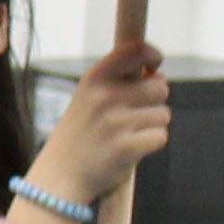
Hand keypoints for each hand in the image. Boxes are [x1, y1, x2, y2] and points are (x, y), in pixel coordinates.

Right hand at [25, 40, 169, 213]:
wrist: (60, 173)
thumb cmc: (80, 132)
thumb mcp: (89, 97)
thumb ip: (121, 81)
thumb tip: (158, 74)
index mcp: (95, 78)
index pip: (136, 50)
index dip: (153, 55)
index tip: (153, 67)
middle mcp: (105, 96)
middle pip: (160, 86)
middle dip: (154, 100)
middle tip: (134, 113)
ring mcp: (116, 123)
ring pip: (163, 114)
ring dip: (153, 124)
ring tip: (130, 132)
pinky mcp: (127, 148)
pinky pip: (161, 137)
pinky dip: (151, 143)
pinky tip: (132, 147)